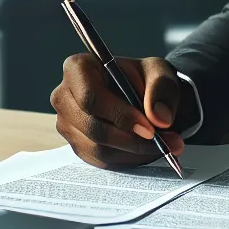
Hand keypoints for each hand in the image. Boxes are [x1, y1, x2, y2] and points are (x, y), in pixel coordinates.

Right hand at [50, 54, 188, 168]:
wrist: (141, 95)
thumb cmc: (144, 79)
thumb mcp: (160, 72)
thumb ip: (162, 89)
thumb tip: (159, 118)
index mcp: (78, 68)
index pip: (90, 97)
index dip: (120, 115)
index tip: (149, 128)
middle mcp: (64, 96)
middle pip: (92, 127)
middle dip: (130, 139)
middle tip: (163, 141)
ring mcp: (67, 123)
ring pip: (97, 148)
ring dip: (133, 152)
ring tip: (163, 145)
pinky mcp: (76, 144)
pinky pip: (100, 160)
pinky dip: (127, 158)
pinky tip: (146, 150)